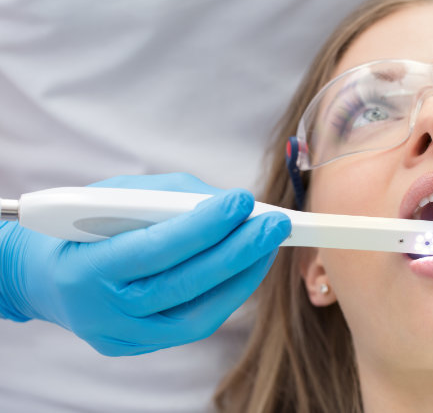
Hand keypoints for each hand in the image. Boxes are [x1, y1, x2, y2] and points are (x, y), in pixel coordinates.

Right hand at [0, 173, 290, 355]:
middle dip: (237, 251)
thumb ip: (169, 199)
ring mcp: (125, 336)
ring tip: (269, 243)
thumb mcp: (113, 198)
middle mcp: (105, 312)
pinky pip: (195, 324)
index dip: (202, 226)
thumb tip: (230, 203)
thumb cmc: (82, 227)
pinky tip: (248, 268)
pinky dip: (227, 294)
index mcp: (85, 269)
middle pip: (183, 285)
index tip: (242, 200)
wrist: (47, 277)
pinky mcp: (142, 345)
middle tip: (275, 223)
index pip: (153, 249)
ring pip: (197, 314)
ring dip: (242, 276)